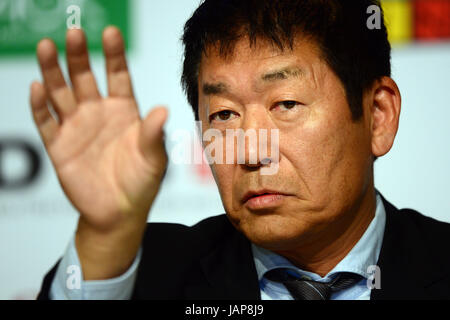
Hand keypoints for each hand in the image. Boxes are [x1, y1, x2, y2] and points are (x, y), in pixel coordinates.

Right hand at [30, 27, 167, 278]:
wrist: (119, 213)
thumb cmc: (141, 183)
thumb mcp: (153, 158)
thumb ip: (153, 134)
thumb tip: (164, 110)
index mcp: (124, 111)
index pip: (118, 75)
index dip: (114, 54)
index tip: (110, 33)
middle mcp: (98, 113)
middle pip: (85, 77)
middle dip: (79, 56)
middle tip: (74, 33)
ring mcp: (76, 127)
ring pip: (60, 93)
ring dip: (52, 71)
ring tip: (46, 47)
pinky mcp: (58, 146)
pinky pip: (46, 122)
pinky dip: (40, 106)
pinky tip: (37, 88)